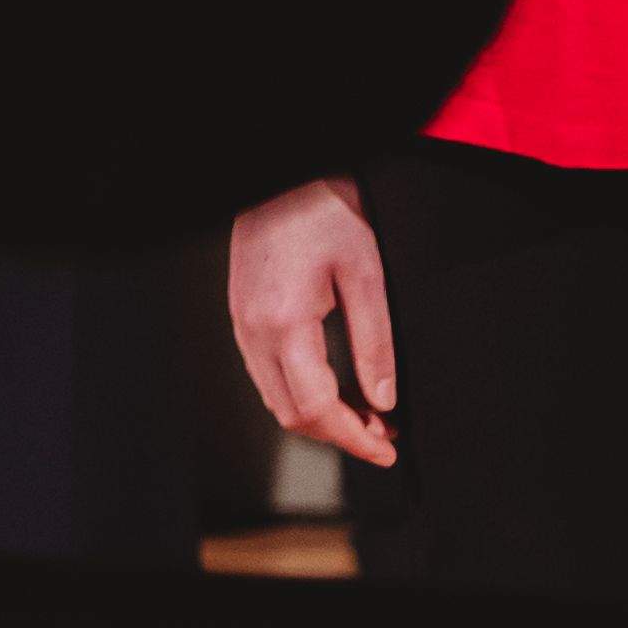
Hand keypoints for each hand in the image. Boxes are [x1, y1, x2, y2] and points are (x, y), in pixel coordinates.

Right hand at [228, 173, 396, 468]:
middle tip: (384, 434)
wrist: (284, 178)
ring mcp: (242, 324)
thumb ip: (374, 342)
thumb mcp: (365, 273)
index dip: (353, 438)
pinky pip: (267, 374)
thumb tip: (383, 401)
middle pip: (291, 414)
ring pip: (276, 398)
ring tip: (367, 414)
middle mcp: (254, 330)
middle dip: (339, 434)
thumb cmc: (324, 211)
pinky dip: (301, 393)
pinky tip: (334, 387)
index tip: (386, 449)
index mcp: (284, 323)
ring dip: (320, 416)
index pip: (314, 408)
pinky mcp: (242, 316)